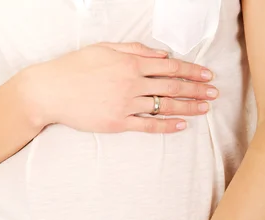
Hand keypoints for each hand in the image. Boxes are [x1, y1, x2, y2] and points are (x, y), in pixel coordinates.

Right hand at [25, 41, 218, 134]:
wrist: (51, 91)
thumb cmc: (75, 67)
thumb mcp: (104, 48)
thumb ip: (135, 50)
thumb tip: (161, 54)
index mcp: (130, 62)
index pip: (170, 66)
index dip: (191, 71)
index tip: (207, 75)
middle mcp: (131, 83)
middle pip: (172, 86)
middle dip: (196, 90)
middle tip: (214, 93)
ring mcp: (125, 104)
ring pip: (163, 106)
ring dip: (187, 107)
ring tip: (204, 109)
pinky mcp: (117, 123)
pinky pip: (148, 125)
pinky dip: (166, 126)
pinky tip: (182, 126)